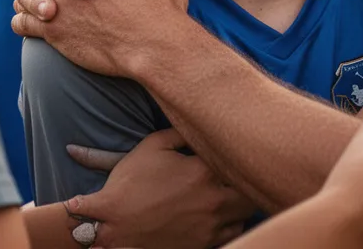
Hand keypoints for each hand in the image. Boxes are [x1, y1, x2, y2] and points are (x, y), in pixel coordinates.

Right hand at [64, 128, 255, 248]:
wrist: (112, 226)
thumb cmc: (131, 184)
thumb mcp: (153, 146)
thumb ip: (182, 132)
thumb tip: (201, 126)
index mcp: (203, 171)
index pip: (237, 156)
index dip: (237, 150)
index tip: (234, 145)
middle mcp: (214, 199)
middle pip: (250, 188)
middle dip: (246, 178)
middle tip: (236, 170)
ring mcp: (211, 225)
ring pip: (245, 212)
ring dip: (240, 201)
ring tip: (229, 191)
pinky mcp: (204, 244)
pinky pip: (233, 232)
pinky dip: (231, 222)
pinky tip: (219, 212)